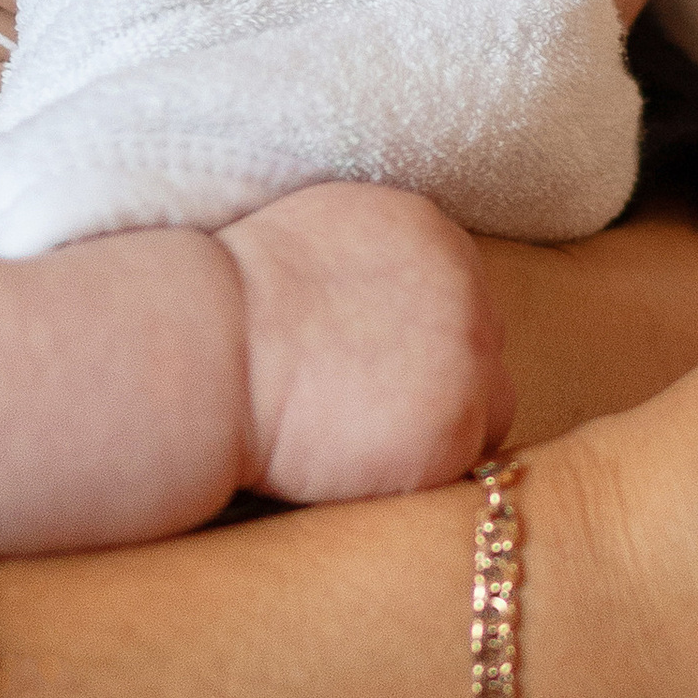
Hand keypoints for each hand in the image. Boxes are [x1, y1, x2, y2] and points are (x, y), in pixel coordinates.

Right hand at [221, 184, 514, 503]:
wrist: (212, 349)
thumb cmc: (232, 303)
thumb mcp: (318, 237)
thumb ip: (373, 257)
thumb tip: (382, 292)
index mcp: (428, 229)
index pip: (457, 290)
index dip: (419, 335)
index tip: (376, 361)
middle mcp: (467, 284)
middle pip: (479, 344)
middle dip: (437, 376)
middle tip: (369, 405)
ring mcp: (470, 356)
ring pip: (486, 405)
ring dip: (441, 423)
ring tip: (368, 437)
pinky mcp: (457, 429)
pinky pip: (465, 460)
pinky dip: (422, 468)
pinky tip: (366, 463)